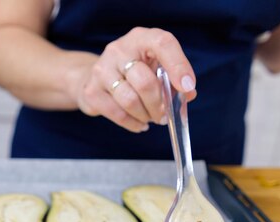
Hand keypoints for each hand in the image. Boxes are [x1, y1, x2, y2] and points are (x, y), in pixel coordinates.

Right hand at [69, 27, 196, 132]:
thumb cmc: (134, 72)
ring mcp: (102, 70)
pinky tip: (139, 124)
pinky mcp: (92, 91)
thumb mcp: (155, 67)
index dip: (178, 66)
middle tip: (164, 115)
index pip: (162, 44)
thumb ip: (173, 79)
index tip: (187, 87)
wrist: (96, 77)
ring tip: (151, 118)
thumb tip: (188, 94)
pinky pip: (117, 114)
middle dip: (159, 104)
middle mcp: (119, 50)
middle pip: (145, 82)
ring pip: (130, 101)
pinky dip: (133, 123)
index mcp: (141, 38)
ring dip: (146, 115)